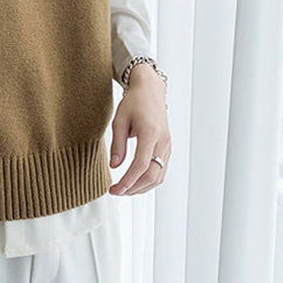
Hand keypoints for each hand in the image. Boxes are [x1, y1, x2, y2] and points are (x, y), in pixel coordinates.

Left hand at [108, 64, 170, 195]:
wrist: (150, 90)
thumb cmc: (134, 102)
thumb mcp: (119, 121)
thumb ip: (118, 145)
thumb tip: (114, 166)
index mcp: (150, 133)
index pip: (141, 165)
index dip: (128, 181)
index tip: (115, 189)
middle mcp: (162, 142)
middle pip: (152, 175)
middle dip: (133, 188)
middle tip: (116, 192)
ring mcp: (167, 146)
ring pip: (159, 176)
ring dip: (141, 187)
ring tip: (124, 189)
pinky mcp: (167, 148)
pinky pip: (161, 170)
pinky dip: (149, 180)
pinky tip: (136, 181)